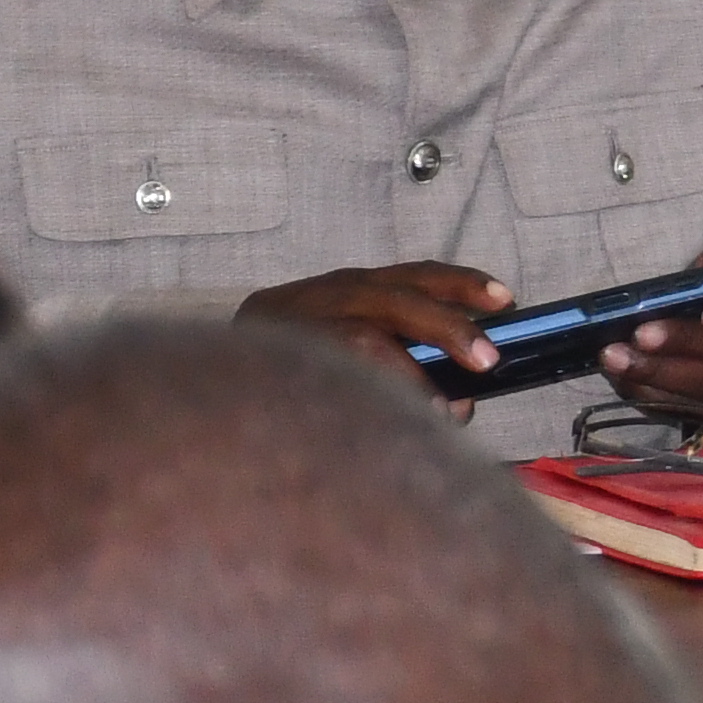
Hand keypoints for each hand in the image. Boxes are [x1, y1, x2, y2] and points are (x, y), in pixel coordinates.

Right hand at [236, 261, 512, 411]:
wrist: (196, 381)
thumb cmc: (280, 366)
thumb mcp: (335, 340)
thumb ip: (391, 355)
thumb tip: (457, 400)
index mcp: (342, 289)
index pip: (411, 276)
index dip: (460, 283)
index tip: (506, 298)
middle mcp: (319, 298)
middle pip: (394, 299)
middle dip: (449, 327)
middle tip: (488, 360)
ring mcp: (293, 328)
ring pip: (364, 342)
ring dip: (413, 379)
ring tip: (447, 413)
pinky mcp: (273, 364)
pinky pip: (330, 382)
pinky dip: (368, 402)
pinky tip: (391, 426)